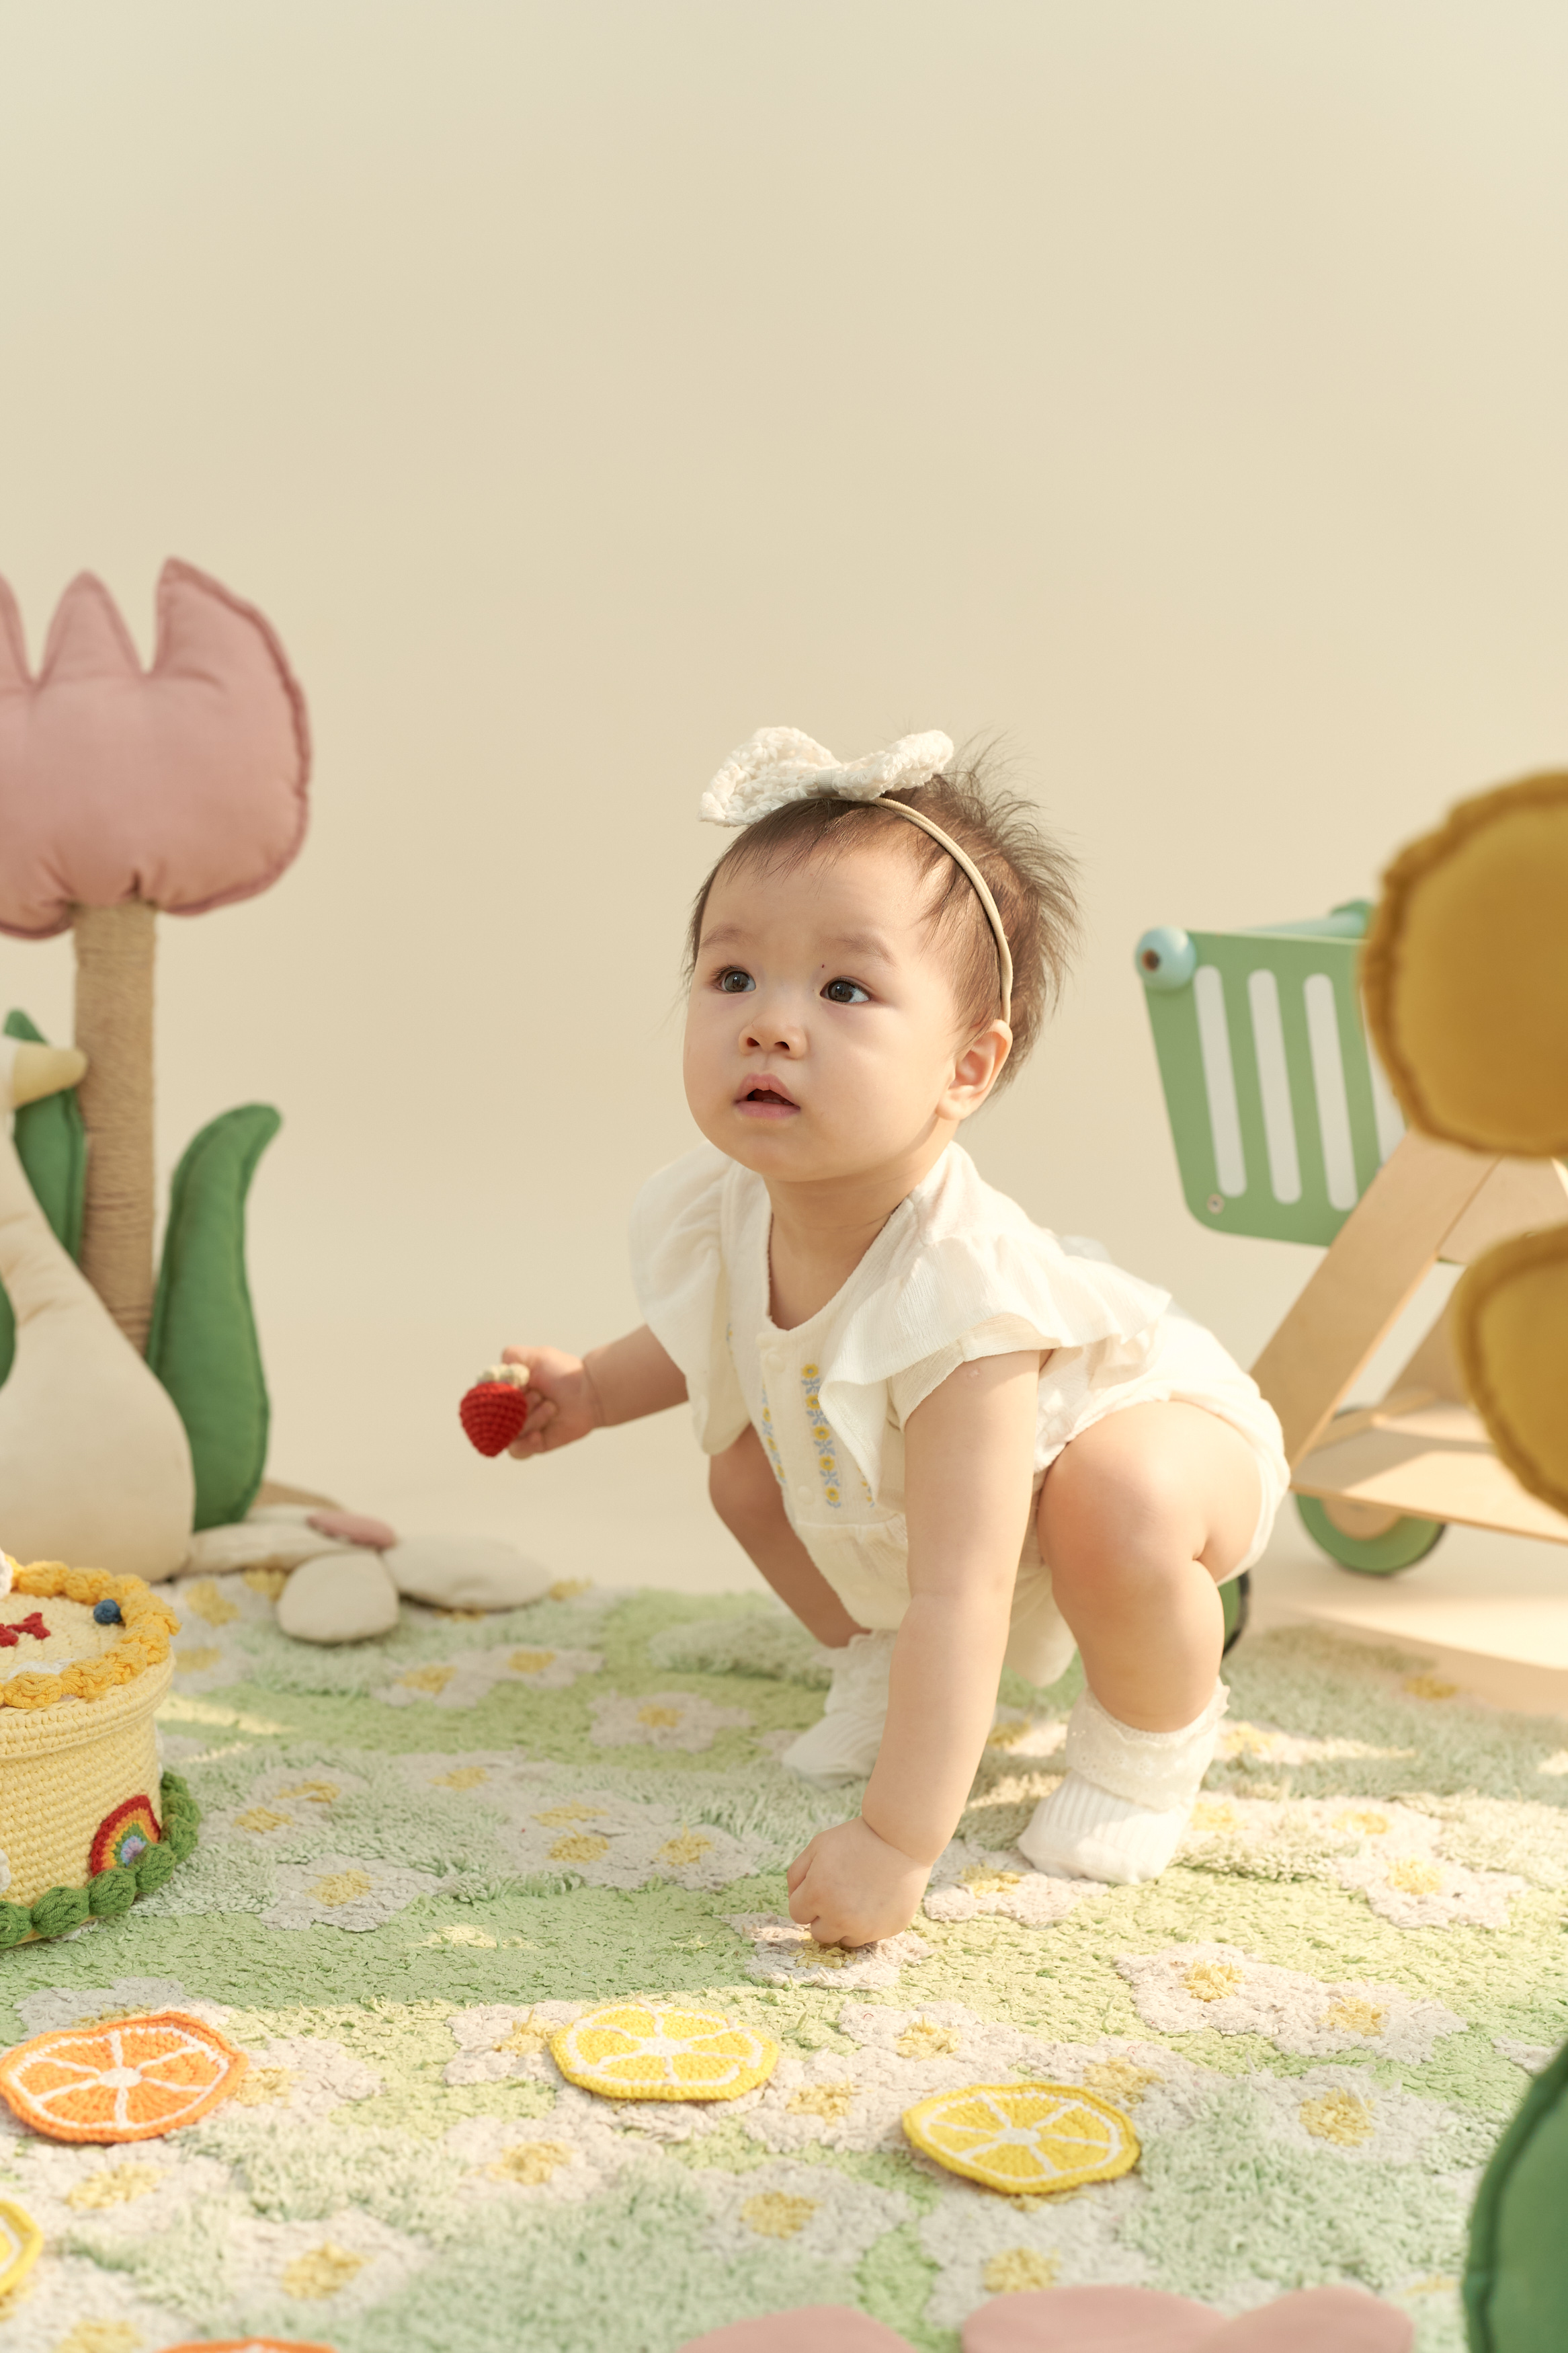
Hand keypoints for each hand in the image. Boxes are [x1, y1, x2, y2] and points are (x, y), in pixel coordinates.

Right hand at [497, 1345, 604, 1456]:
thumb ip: (511, 1356)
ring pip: (508, 1433)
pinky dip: (525, 1444)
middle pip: (495, 1418)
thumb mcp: (536, 1356)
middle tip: (539, 1395)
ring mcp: (521, 1428)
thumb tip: (492, 1374)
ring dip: (529, 1420)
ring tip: (550, 1407)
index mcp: (508, 1391)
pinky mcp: (534, 1444)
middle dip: (518, 1406)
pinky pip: (517, 1451)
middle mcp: (511, 1411)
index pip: (485, 1399)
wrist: (590, 1392)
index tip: (516, 1387)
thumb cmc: (563, 1372)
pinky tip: (538, 1435)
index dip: (497, 1395)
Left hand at [785, 1816, 929, 1948]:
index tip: (821, 1884)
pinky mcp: (889, 1930)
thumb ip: (796, 1875)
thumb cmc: (856, 1839)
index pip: (797, 1914)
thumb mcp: (817, 1846)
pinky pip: (870, 1936)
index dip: (807, 1898)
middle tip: (840, 1891)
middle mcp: (840, 1917)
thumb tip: (794, 1899)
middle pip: (819, 1933)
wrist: (901, 1838)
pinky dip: (870, 1922)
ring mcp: (866, 1928)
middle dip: (824, 1915)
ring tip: (860, 1895)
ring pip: (844, 1939)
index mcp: (818, 1895)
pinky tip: (878, 1898)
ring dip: (846, 1923)